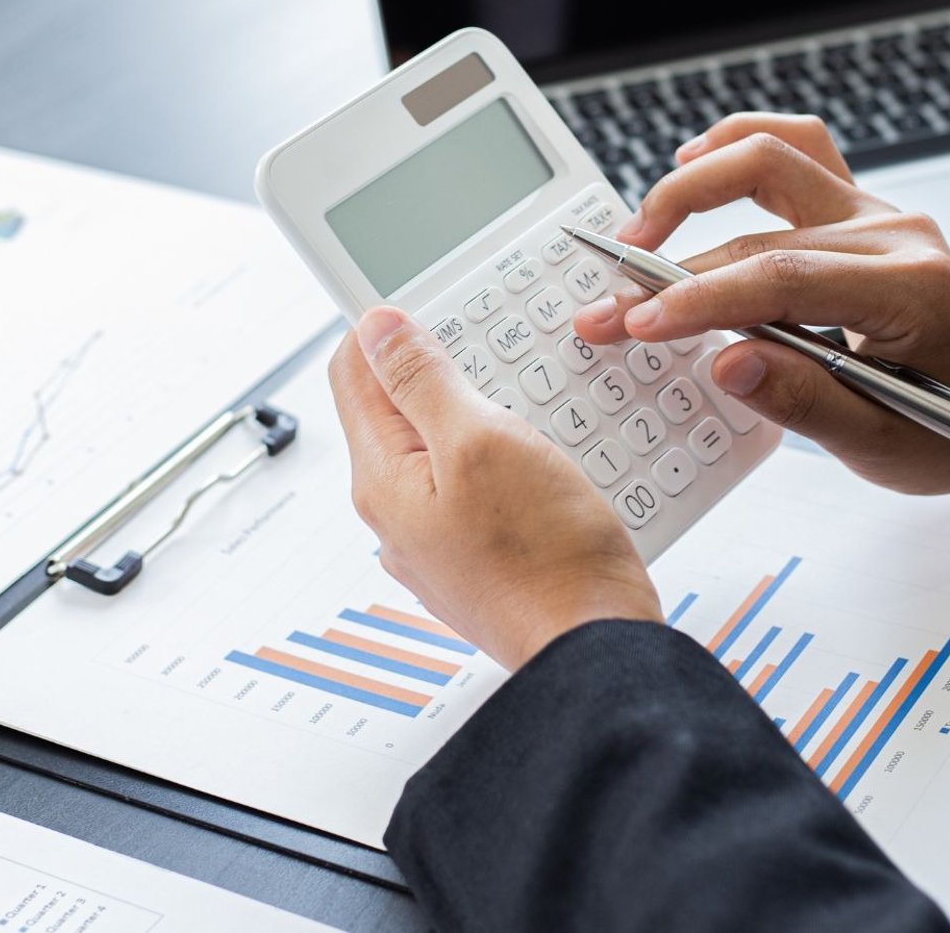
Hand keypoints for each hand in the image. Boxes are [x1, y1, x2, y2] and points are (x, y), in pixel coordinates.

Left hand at [329, 308, 659, 669]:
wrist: (596, 646)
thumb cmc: (547, 556)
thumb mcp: (482, 440)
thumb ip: (424, 381)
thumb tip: (379, 329)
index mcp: (382, 481)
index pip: (353, 373)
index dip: (387, 326)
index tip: (433, 302)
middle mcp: (397, 516)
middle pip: (400, 411)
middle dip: (445, 371)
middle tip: (497, 351)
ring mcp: (437, 544)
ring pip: (445, 450)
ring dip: (483, 415)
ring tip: (531, 407)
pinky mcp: (480, 561)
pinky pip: (480, 490)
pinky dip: (508, 461)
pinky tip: (548, 462)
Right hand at [575, 113, 949, 494]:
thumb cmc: (945, 427)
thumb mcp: (879, 445)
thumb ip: (804, 403)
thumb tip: (726, 362)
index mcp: (912, 292)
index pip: (785, 279)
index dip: (701, 300)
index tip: (638, 324)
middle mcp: (895, 234)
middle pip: (762, 227)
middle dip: (671, 270)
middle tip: (609, 309)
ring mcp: (876, 210)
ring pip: (773, 157)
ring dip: (695, 186)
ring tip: (635, 232)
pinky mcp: (855, 206)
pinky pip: (796, 147)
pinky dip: (738, 145)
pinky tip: (689, 161)